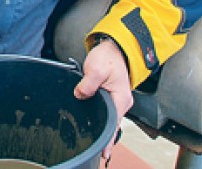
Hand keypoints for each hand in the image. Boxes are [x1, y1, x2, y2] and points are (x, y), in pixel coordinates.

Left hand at [74, 37, 132, 160]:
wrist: (114, 48)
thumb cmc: (108, 57)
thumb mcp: (96, 68)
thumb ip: (88, 84)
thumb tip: (80, 95)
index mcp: (120, 98)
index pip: (114, 123)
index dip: (108, 139)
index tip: (104, 152)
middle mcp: (121, 101)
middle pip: (112, 124)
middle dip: (105, 137)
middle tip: (97, 152)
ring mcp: (116, 99)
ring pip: (108, 117)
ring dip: (102, 128)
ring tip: (95, 144)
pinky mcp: (110, 96)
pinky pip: (105, 110)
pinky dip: (100, 118)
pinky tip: (94, 125)